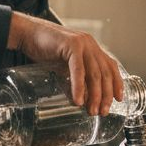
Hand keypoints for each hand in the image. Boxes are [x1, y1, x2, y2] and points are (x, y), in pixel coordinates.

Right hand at [8, 12, 122, 114]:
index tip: (119, 100)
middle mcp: (90, 44)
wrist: (26, 33)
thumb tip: (82, 100)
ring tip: (91, 110)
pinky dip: (79, 86)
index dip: (117, 83)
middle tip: (102, 112)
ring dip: (95, 95)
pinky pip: (78, 69)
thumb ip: (76, 76)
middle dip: (106, 95)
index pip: (111, 66)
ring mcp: (82, 43)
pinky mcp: (71, 45)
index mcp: (92, 48)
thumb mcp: (65, 64)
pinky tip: (78, 99)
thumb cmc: (43, 49)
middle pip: (105, 73)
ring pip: (94, 73)